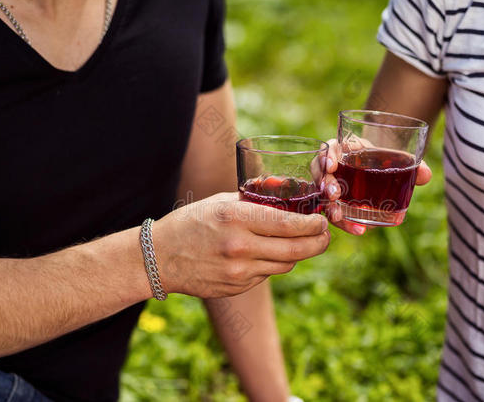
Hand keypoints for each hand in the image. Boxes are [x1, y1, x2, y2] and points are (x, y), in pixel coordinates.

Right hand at [154, 192, 329, 297]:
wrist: (158, 258)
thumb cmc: (190, 223)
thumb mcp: (220, 202)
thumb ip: (254, 201)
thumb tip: (287, 195)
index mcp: (236, 218)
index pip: (290, 225)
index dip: (314, 225)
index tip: (323, 221)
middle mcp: (240, 247)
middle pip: (297, 250)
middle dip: (319, 242)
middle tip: (325, 235)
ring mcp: (239, 272)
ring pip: (286, 264)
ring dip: (298, 253)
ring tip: (299, 242)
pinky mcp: (237, 287)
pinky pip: (268, 274)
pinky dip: (274, 263)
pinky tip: (266, 253)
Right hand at [321, 139, 431, 234]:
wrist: (379, 169)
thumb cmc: (383, 160)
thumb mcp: (394, 157)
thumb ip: (410, 164)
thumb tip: (425, 175)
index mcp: (343, 149)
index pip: (328, 148)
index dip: (326, 157)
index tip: (332, 166)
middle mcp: (332, 167)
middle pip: (320, 173)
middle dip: (325, 185)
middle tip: (334, 196)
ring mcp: (331, 187)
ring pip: (321, 196)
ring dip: (329, 206)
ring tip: (338, 216)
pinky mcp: (335, 204)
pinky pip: (333, 212)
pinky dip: (344, 222)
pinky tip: (357, 230)